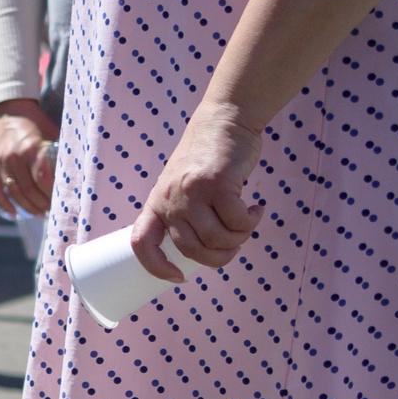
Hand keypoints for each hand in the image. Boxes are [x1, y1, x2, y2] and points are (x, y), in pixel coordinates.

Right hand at [0, 101, 58, 217]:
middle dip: (42, 204)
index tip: (62, 201)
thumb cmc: (37, 121)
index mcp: (31, 147)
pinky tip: (13, 214)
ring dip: (27, 207)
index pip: (43, 179)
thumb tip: (74, 173)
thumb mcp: (51, 132)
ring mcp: (0, 163)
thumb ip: (58, 151)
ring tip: (39, 214)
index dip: (53, 194)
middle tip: (54, 212)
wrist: (9, 110)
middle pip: (29, 190)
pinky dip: (4, 204)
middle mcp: (13, 156)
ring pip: (14, 193)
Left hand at [131, 101, 263, 280]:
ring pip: (218, 240)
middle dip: (219, 257)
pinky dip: (251, 221)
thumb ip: (182, 213)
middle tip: (235, 244)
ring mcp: (192, 192)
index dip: (155, 267)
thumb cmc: (206, 160)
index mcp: (156, 203)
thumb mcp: (181, 186)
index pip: (142, 243)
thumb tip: (200, 250)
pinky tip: (256, 208)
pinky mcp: (218, 184)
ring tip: (247, 222)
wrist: (224, 121)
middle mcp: (169, 199)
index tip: (179, 277)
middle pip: (192, 251)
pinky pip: (238, 221)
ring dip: (239, 238)